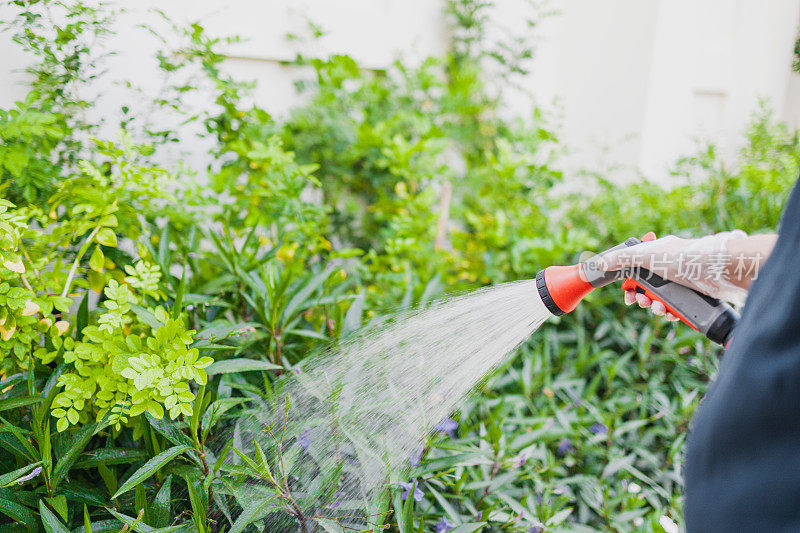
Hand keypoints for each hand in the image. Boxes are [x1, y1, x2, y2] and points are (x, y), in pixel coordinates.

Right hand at [599, 231, 751, 313]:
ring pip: (660, 299)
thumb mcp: (647, 255)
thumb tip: (599, 263)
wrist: (718, 271)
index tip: (627, 294)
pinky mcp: (693, 296)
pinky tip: (670, 313)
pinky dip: (670, 312)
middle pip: (647, 287)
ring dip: (655, 307)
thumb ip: (622, 259)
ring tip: (658, 308)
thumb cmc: (683, 257)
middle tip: (640, 303)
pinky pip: (676, 308)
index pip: (636, 269)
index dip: (629, 283)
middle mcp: (669, 268)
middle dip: (641, 297)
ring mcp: (681, 282)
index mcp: (657, 254)